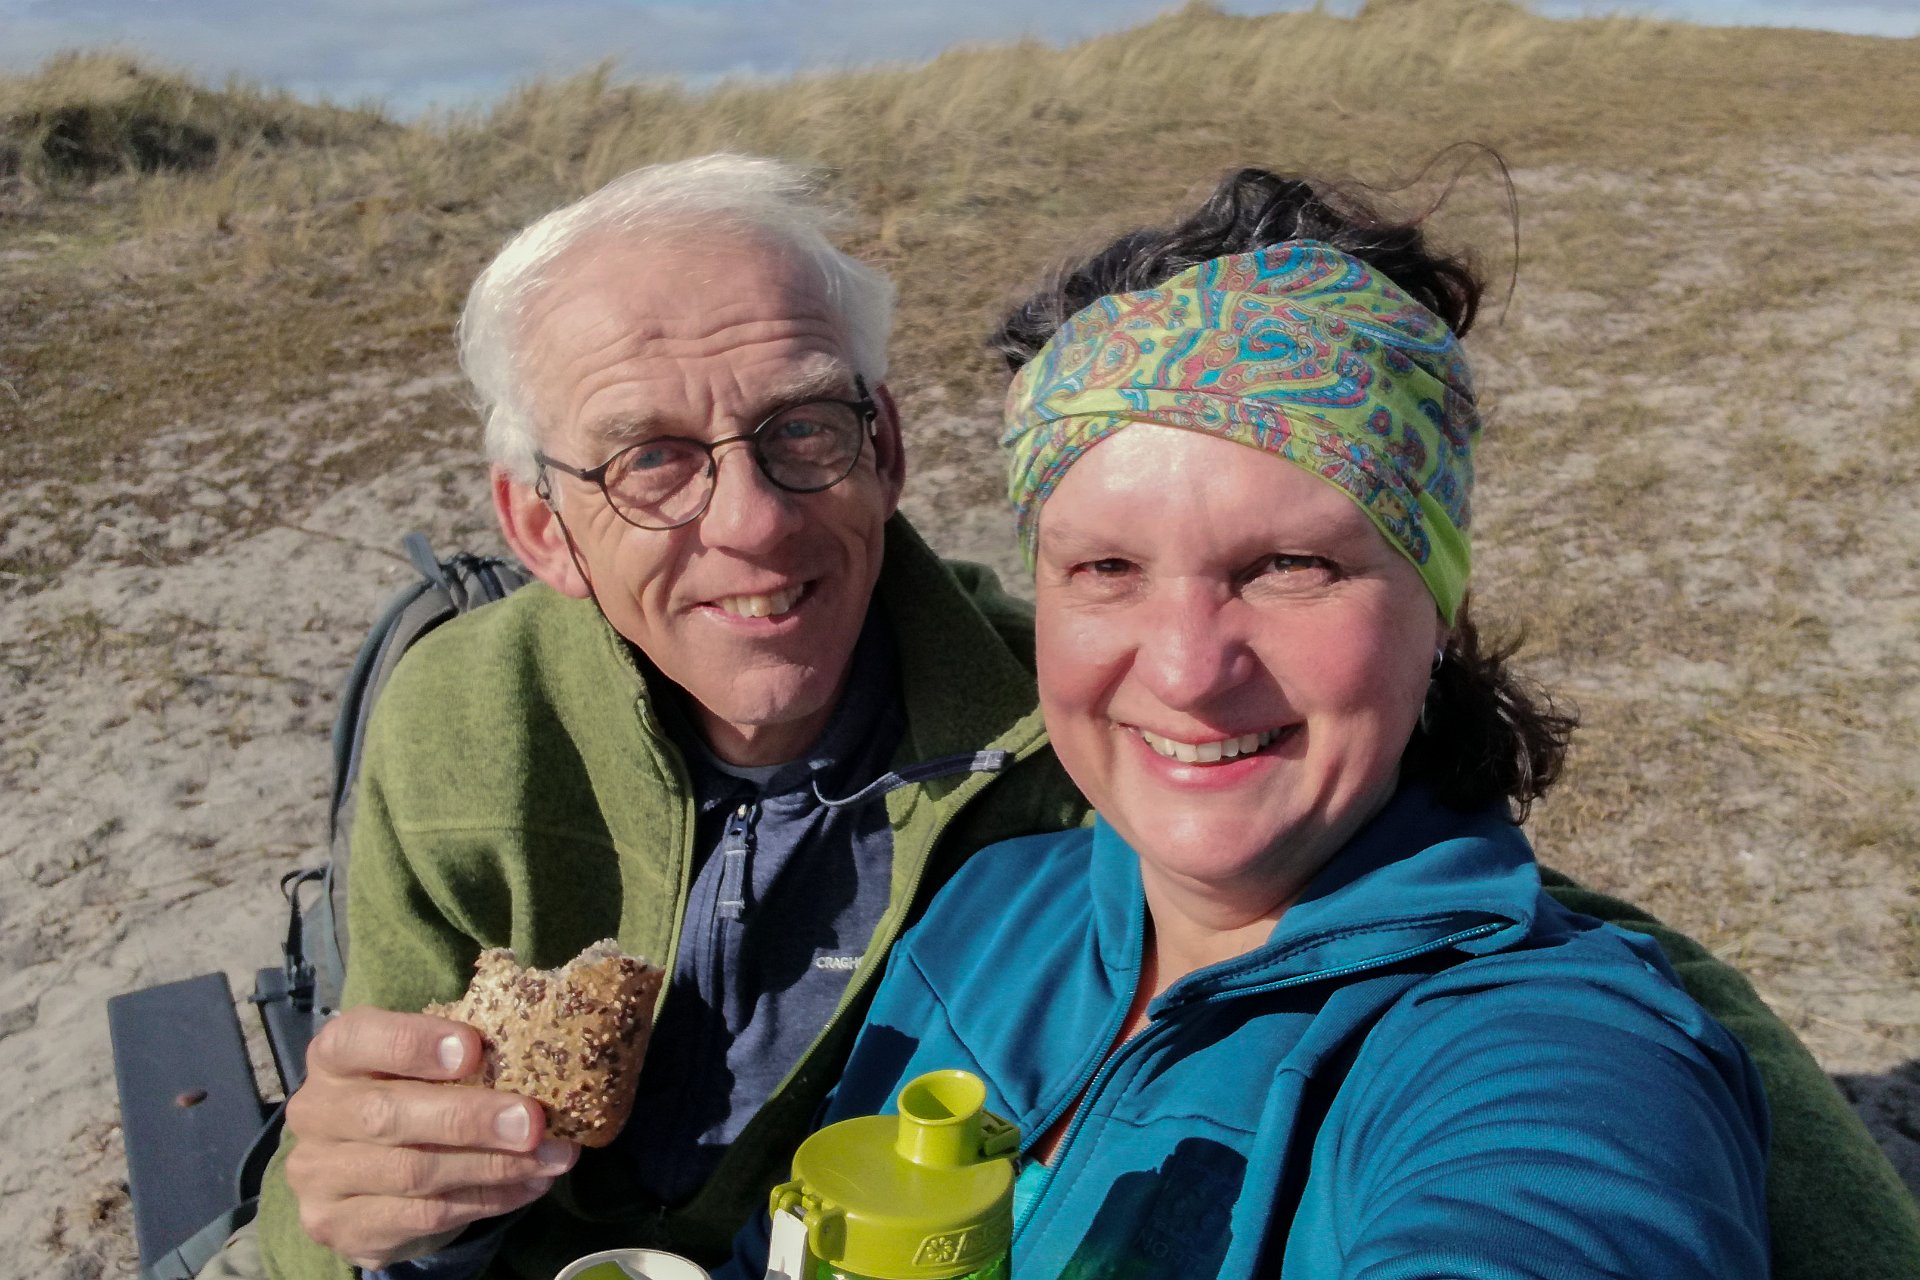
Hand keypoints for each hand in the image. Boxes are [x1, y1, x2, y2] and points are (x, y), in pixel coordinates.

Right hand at [282, 1006, 579, 1270]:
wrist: (366, 1171)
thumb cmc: (410, 1093)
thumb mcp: (424, 1061)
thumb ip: (462, 1052)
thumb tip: (539, 1046)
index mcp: (332, 1055)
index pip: (359, 1040)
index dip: (414, 1043)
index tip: (474, 1048)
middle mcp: (314, 1113)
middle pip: (386, 1115)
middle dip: (469, 1118)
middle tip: (533, 1120)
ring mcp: (320, 1176)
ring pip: (412, 1173)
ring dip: (493, 1166)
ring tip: (551, 1156)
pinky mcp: (341, 1226)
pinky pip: (423, 1216)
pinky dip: (486, 1200)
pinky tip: (529, 1185)